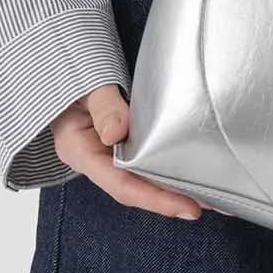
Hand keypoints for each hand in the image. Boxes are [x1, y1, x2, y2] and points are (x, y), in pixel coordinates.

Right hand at [51, 83, 203, 219]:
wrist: (65, 65)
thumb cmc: (72, 73)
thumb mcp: (86, 86)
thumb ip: (102, 106)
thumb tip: (116, 132)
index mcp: (81, 151)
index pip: (120, 184)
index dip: (154, 198)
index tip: (186, 207)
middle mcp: (96, 158)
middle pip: (135, 187)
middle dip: (169, 198)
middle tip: (207, 204)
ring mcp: (108, 151)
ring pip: (141, 176)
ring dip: (171, 185)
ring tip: (207, 194)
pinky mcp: (121, 140)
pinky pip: (144, 158)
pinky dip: (165, 166)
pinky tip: (187, 168)